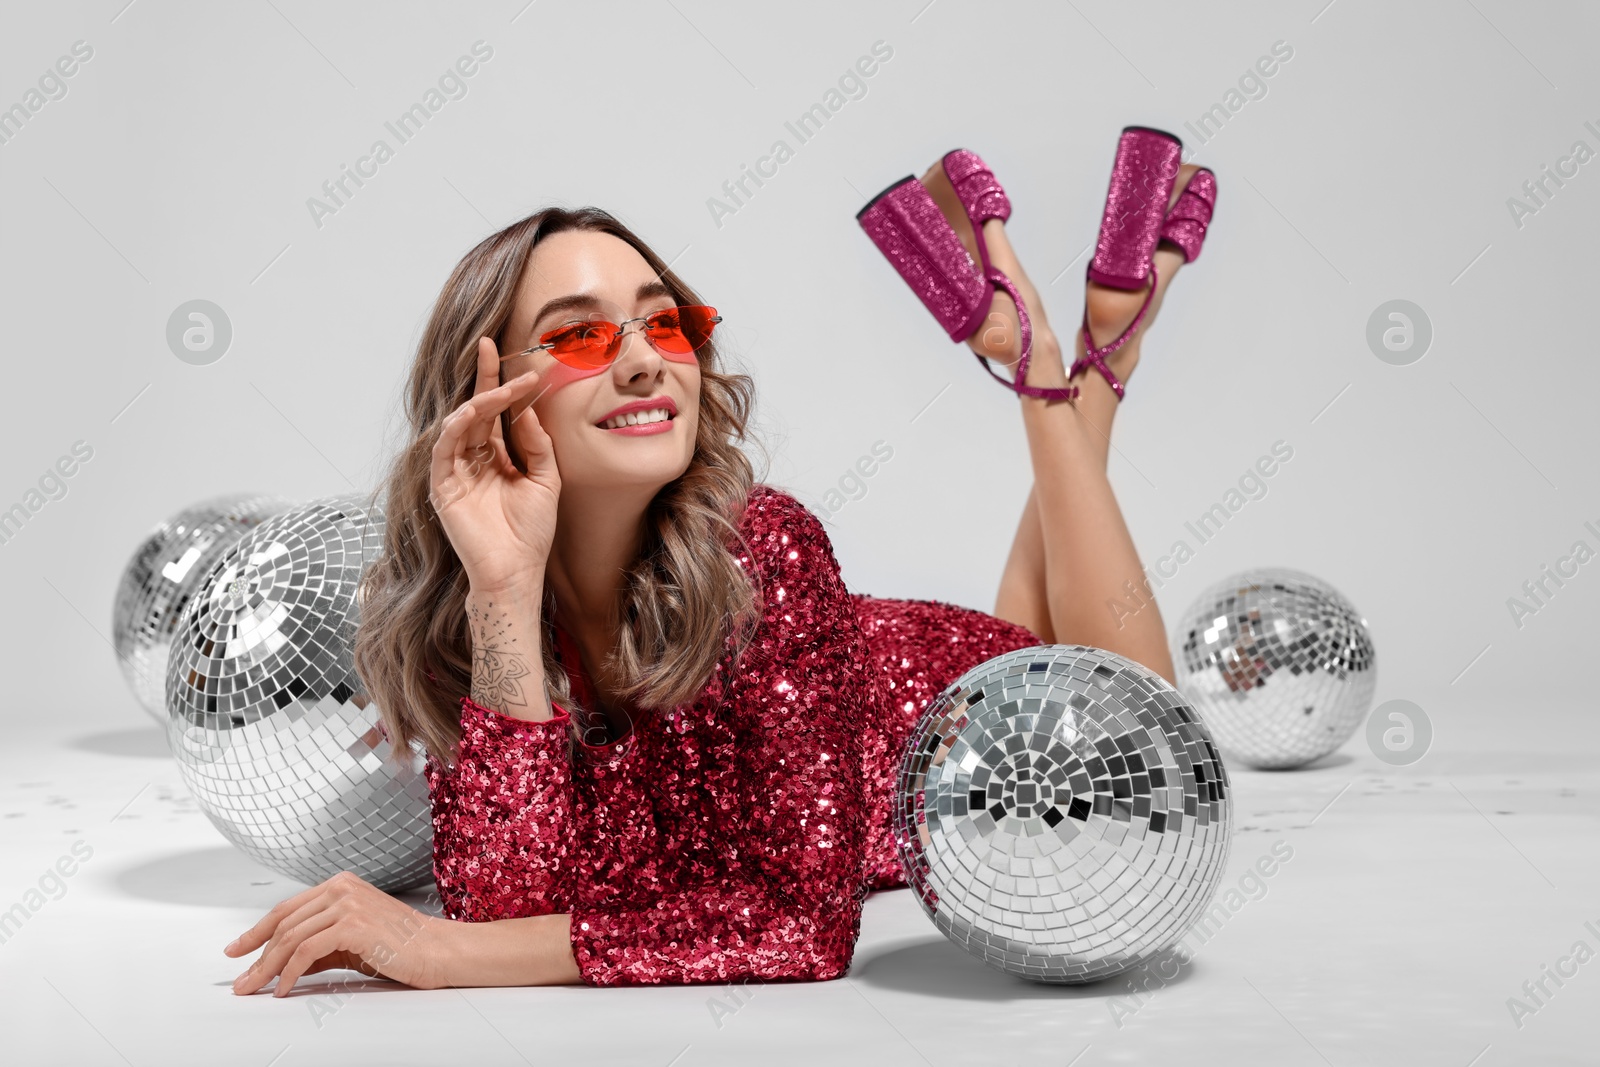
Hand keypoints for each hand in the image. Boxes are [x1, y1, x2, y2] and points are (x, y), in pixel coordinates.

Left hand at [224, 871, 452, 995]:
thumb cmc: (401, 946)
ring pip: (291, 938)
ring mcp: (347, 903)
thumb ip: (319, 946)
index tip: (237, 950)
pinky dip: (290, 973)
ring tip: (256, 989)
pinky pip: (307, 951)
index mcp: (341, 884)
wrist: (437, 951)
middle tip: (242, 982)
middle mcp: (341, 887)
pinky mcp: (353, 924)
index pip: (287, 909)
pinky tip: (285, 988)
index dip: (257, 931)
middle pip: (284, 923)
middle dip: (256, 955)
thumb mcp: (352, 942)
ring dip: (268, 968)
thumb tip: (284, 964)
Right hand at [431, 337, 560, 593]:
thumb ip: (537, 444)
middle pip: (476, 410)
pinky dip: (456, 426)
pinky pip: (444, 448)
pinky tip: (472, 412)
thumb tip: (526, 408)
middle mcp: (474, 460)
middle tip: (492, 347)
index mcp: (497, 458)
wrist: (516, 572)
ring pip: (460, 423)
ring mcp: (456, 472)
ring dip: (479, 401)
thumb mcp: (546, 480)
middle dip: (484, 379)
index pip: (498, 414)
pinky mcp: (442, 486)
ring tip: (502, 387)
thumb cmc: (531, 533)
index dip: (505, 387)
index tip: (524, 363)